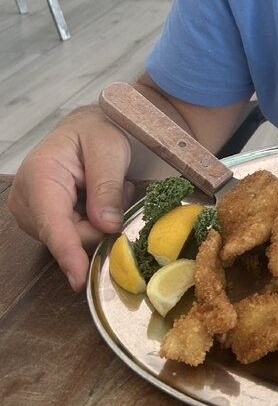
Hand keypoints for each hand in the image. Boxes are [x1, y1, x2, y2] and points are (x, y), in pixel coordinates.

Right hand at [8, 107, 132, 291]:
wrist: (88, 127)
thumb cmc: (98, 131)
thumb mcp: (110, 149)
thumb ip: (107, 187)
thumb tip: (107, 227)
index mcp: (39, 175)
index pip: (53, 223)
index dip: (68, 252)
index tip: (79, 278)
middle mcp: (27, 199)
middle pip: (67, 235)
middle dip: (100, 224)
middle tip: (121, 189)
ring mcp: (32, 212)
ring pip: (73, 238)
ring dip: (99, 221)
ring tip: (111, 188)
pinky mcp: (42, 220)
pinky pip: (74, 235)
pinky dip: (93, 221)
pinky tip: (100, 198)